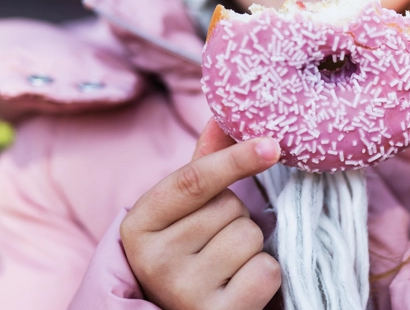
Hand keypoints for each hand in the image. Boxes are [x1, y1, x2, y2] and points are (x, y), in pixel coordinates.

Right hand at [120, 120, 282, 309]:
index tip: (272, 144)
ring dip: (250, 246)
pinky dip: (263, 275)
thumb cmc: (186, 254)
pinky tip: (238, 286)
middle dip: (235, 216)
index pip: (193, 181)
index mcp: (137, 225)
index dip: (235, 159)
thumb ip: (202, 166)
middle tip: (213, 242)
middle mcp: (153, 260)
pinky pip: (266, 271)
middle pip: (229, 207)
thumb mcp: (181, 212)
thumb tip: (220, 118)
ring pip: (249, 236)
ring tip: (225, 265)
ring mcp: (183, 292)